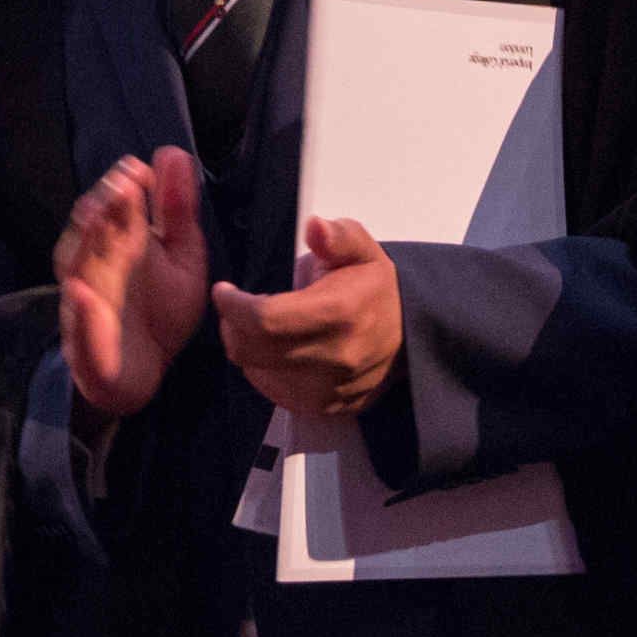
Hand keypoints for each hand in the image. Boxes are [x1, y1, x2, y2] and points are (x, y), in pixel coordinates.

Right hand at [55, 148, 209, 419]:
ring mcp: (86, 303)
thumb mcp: (181, 256)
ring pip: (75, 270)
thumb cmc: (161, 308)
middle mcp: (96, 266)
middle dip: (102, 208)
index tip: (139, 170)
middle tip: (120, 185)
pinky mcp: (85, 344)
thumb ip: (177, 209)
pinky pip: (78, 328)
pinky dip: (78, 312)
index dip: (123, 184)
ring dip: (82, 245)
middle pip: (90, 231)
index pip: (114, 204)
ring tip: (94, 220)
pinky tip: (80, 293)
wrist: (146, 371)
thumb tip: (172, 152)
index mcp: (120, 241)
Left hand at [212, 218, 402, 422]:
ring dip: (249, 349)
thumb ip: (338, 236)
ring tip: (264, 327)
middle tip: (238, 308)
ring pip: (258, 374)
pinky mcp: (326, 408)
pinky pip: (275, 393)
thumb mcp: (362, 249)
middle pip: (252, 351)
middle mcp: (334, 357)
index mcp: (340, 313)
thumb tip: (315, 227)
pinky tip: (279, 351)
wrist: (411, 336)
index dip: (233, 306)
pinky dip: (266, 371)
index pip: (264, 320)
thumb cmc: (376, 289)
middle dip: (233, 326)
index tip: (224, 291)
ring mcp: (329, 389)